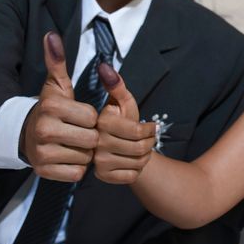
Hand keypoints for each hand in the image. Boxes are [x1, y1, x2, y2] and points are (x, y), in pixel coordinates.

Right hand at [20, 32, 98, 181]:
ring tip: (73, 144)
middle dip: (90, 136)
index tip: (79, 115)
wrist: (25, 136)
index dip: (91, 117)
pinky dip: (77, 167)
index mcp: (51, 107)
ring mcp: (42, 153)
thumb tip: (52, 35)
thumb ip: (57, 62)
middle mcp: (44, 130)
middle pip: (91, 138)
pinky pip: (77, 173)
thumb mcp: (55, 86)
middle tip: (79, 132)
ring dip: (85, 152)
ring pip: (86, 157)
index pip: (92, 116)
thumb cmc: (50, 109)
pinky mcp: (44, 172)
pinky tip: (67, 157)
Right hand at [94, 63, 155, 183]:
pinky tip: (131, 162)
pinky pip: (130, 176)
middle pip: (139, 148)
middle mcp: (94, 141)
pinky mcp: (100, 176)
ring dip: (144, 156)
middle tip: (148, 139)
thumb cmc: (119, 120)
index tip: (149, 127)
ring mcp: (95, 161)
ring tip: (140, 149)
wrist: (115, 146)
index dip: (148, 129)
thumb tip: (105, 67)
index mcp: (99, 121)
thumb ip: (116, 85)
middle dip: (149, 143)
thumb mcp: (121, 102)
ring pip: (136, 163)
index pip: (136, 131)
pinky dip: (136, 170)